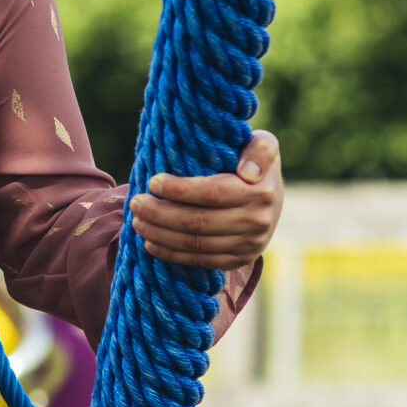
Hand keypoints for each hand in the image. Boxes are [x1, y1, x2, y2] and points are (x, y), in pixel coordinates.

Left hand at [130, 130, 283, 271]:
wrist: (271, 198)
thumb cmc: (253, 163)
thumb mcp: (264, 145)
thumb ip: (260, 150)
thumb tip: (247, 173)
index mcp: (260, 192)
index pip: (212, 193)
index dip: (179, 190)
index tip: (153, 181)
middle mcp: (257, 222)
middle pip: (199, 222)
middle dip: (160, 214)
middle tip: (135, 203)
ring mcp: (249, 245)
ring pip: (196, 244)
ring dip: (160, 235)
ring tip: (137, 222)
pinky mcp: (239, 261)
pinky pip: (201, 261)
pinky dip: (172, 254)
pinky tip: (150, 244)